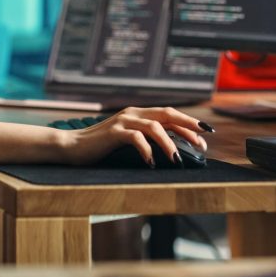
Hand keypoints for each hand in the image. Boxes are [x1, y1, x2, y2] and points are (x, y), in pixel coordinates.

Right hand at [58, 107, 211, 167]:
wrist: (71, 147)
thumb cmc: (101, 148)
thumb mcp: (127, 141)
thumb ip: (145, 140)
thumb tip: (172, 150)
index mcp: (138, 113)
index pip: (169, 114)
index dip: (189, 123)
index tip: (205, 136)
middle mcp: (133, 113)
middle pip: (167, 114)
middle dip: (188, 126)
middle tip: (203, 140)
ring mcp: (123, 121)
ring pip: (154, 126)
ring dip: (169, 143)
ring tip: (177, 160)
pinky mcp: (113, 132)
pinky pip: (136, 138)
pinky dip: (147, 150)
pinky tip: (151, 163)